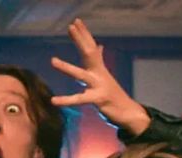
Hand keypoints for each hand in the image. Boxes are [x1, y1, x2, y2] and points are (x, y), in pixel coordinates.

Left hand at [50, 19, 149, 135]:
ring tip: (52, 61)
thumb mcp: (104, 75)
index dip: (84, 34)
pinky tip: (53, 101)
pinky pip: (80, 99)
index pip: (90, 47)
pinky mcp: (98, 99)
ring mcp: (99, 85)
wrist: (128, 112)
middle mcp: (99, 73)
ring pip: (80, 74)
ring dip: (66, 67)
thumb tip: (100, 46)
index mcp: (98, 68)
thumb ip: (99, 60)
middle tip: (71, 26)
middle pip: (89, 53)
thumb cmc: (112, 95)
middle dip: (80, 39)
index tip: (76, 22)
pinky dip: (66, 100)